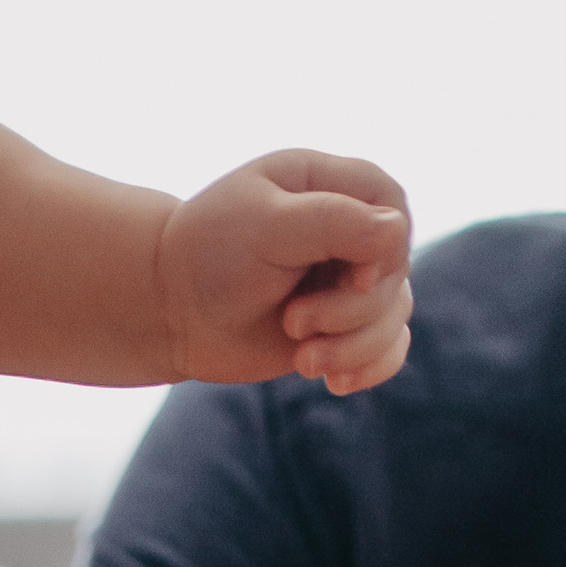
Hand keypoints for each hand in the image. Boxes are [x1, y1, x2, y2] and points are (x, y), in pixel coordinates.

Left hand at [159, 152, 412, 393]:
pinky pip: (388, 347)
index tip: (349, 276)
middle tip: (293, 322)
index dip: (385, 249)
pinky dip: (370, 367)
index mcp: (330, 185)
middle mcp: (346, 229)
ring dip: (353, 346)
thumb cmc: (208, 255)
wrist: (168, 311)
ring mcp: (346, 279)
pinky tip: (334, 382)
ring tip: (302, 360)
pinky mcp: (339, 326)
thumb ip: (334, 220)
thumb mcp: (266, 225)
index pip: (393, 207)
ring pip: (393, 314)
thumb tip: (397, 234)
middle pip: (395, 271)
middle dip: (352, 310)